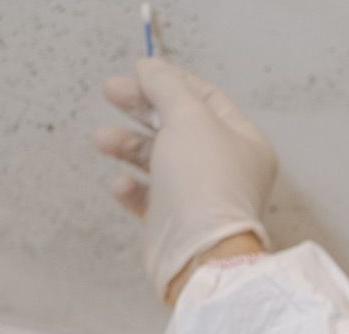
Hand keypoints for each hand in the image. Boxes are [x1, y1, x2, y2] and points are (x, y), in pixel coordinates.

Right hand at [94, 58, 276, 302]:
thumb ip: (167, 87)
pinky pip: (150, 197)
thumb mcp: (188, 118)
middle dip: (143, 107)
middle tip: (111, 91)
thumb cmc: (205, 184)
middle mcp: (227, 169)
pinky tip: (121, 184)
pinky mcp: (177, 221)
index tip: (139, 72)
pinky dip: (132, 187)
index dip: (172, 81)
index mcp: (245, 142)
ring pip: (160, 159)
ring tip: (103, 139)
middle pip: (179, 125)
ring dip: (129, 145)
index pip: (207, 99)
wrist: (199, 251)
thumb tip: (151, 68)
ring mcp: (201, 195)